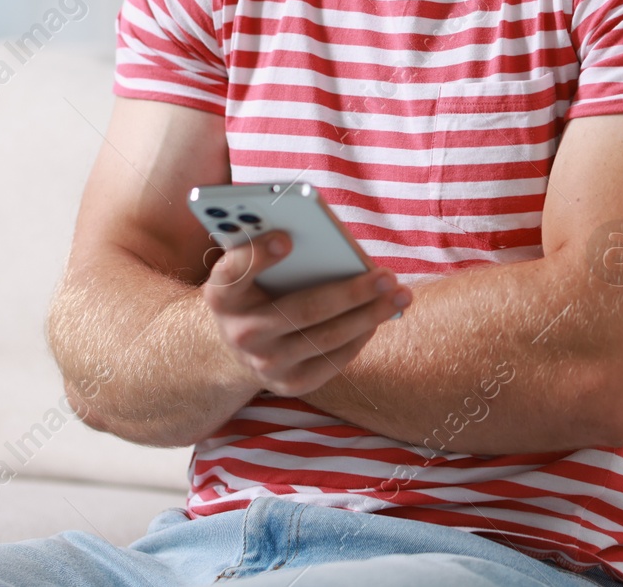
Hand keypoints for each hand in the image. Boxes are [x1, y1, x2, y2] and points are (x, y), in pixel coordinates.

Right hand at [201, 230, 411, 397]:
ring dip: (369, 315)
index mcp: (222, 294)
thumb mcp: (250, 269)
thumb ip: (271, 247)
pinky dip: (361, 335)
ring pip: (326, 337)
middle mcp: (239, 333)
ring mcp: (264, 364)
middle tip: (386, 274)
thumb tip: (328, 240)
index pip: (233, 273)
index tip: (286, 238)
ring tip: (400, 294)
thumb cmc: (256, 290)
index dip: (257, 256)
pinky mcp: (290, 384)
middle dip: (350, 292)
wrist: (241, 347)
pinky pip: (334, 359)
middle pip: (302, 310)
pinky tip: (381, 316)